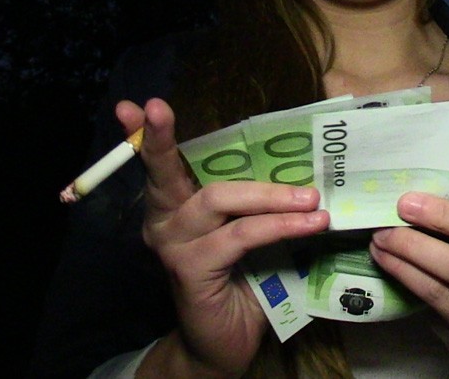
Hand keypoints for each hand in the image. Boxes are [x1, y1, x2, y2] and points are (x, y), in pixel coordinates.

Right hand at [118, 99, 329, 377]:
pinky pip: (240, 236)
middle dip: (160, 139)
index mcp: (176, 206)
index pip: (163, 163)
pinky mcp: (192, 270)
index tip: (136, 104)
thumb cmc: (243, 281)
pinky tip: (308, 225)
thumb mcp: (249, 231)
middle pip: (166, 172)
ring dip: (271, 194)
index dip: (147, 134)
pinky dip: (279, 226)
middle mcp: (164, 222)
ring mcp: (174, 247)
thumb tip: (306, 166)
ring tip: (312, 197)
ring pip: (218, 199)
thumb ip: (257, 201)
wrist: (228, 343)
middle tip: (158, 107)